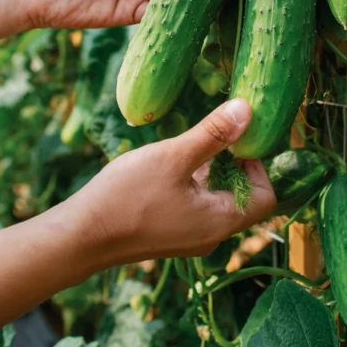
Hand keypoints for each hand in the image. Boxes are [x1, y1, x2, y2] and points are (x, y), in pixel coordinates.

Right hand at [69, 99, 276, 266]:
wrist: (80, 237)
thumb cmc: (128, 197)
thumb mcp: (174, 157)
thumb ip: (214, 134)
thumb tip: (247, 110)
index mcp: (221, 222)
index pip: (265, 196)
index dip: (258, 165)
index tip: (235, 138)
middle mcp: (211, 235)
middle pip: (242, 196)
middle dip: (231, 163)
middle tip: (212, 134)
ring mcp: (190, 237)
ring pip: (216, 199)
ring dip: (209, 170)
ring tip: (187, 146)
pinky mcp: (170, 233)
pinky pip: (196, 205)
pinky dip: (192, 183)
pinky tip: (168, 164)